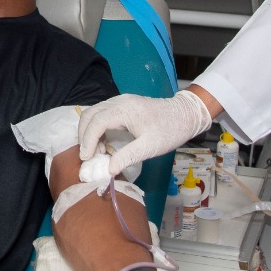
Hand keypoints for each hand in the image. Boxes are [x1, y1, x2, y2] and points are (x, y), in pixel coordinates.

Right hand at [76, 91, 212, 183]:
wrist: (186, 115)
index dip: (88, 140)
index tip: (86, 158)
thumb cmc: (170, 131)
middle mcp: (119, 102)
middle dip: (84, 135)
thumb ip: (128, 156)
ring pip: (94, 113)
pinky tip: (104, 143)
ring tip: (97, 152)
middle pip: (90, 114)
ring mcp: (120, 101)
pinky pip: (102, 114)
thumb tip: (109, 169)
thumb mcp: (150, 147)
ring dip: (90, 132)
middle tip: (88, 156)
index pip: (96, 122)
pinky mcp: (123, 105)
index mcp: (125, 110)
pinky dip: (97, 128)